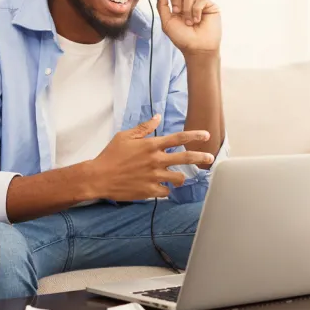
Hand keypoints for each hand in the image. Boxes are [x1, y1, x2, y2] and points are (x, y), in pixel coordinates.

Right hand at [87, 114, 213, 199]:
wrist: (99, 177)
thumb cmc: (111, 155)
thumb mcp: (125, 136)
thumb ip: (144, 128)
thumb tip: (157, 117)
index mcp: (151, 145)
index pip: (178, 138)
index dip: (195, 135)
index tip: (207, 135)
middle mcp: (156, 160)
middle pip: (186, 158)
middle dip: (201, 158)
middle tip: (211, 158)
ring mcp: (154, 176)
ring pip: (178, 178)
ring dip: (181, 177)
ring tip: (179, 177)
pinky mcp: (150, 191)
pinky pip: (166, 192)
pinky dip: (165, 190)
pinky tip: (161, 188)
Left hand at [157, 0, 220, 54]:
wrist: (196, 48)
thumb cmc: (182, 37)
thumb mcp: (167, 22)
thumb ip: (162, 6)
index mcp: (177, 3)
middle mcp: (188, 1)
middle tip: (176, 11)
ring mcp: (199, 2)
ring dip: (187, 10)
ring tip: (189, 22)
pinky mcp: (209, 5)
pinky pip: (200, 0)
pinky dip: (196, 11)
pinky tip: (197, 21)